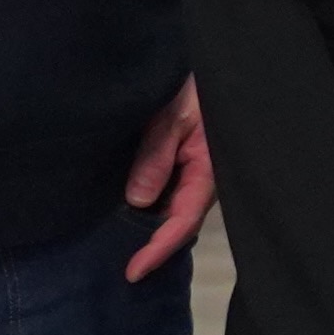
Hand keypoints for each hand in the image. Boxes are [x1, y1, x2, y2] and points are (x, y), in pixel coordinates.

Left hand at [118, 79, 214, 279]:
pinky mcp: (183, 160)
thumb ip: (156, 156)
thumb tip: (137, 201)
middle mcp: (201, 177)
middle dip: (154, 247)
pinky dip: (149, 207)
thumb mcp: (173, 117)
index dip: (158, 249)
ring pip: (172, 209)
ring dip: (150, 228)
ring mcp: (193, 170)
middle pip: (179, 223)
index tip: (132, 271)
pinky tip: (128, 213)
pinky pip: (167, 192)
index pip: (182, 222)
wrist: (213, 63)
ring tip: (120, 248)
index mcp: (206, 171)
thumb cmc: (195, 87)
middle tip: (124, 270)